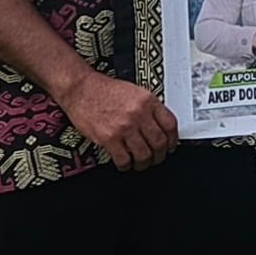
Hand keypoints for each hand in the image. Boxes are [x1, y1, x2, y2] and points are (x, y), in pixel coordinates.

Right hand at [56, 72, 177, 170]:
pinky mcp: (109, 138)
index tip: (171, 146)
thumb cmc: (105, 90)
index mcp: (147, 101)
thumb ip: (149, 108)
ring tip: (141, 163)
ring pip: (144, 154)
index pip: (170, 125)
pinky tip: (125, 163)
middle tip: (157, 158)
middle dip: (160, 155)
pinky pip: (124, 159)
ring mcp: (124, 127)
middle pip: (159, 142)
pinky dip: (126, 165)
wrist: (81, 89)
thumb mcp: (135, 91)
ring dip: (144, 163)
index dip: (173, 140)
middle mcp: (138, 114)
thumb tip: (160, 126)